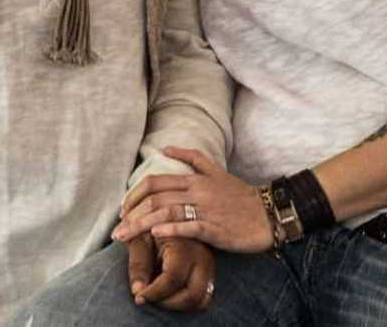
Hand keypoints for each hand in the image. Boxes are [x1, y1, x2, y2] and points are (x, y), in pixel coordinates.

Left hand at [114, 147, 273, 252]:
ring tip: (125, 237)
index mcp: (196, 179)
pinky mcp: (216, 229)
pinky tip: (155, 234)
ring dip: (142, 225)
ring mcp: (206, 210)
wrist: (269, 214)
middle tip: (117, 229)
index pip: (156, 182)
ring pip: (167, 212)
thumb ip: (192, 159)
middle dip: (132, 213)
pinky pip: (189, 227)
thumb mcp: (217, 172)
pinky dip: (170, 229)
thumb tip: (166, 149)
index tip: (123, 209)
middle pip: (156, 197)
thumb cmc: (241, 197)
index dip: (134, 194)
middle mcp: (198, 191)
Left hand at [125, 234, 215, 311]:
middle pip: (192, 296)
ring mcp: (210, 266)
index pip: (172, 280)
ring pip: (202, 300)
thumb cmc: (149, 229)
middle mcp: (202, 257)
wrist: (164, 217)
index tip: (138, 296)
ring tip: (159, 295)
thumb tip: (138, 291)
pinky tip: (170, 294)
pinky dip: (187, 300)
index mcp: (184, 246)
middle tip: (150, 297)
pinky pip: (205, 297)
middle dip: (167, 303)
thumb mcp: (139, 241)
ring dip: (178, 304)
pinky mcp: (211, 272)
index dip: (153, 293)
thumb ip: (138, 266)